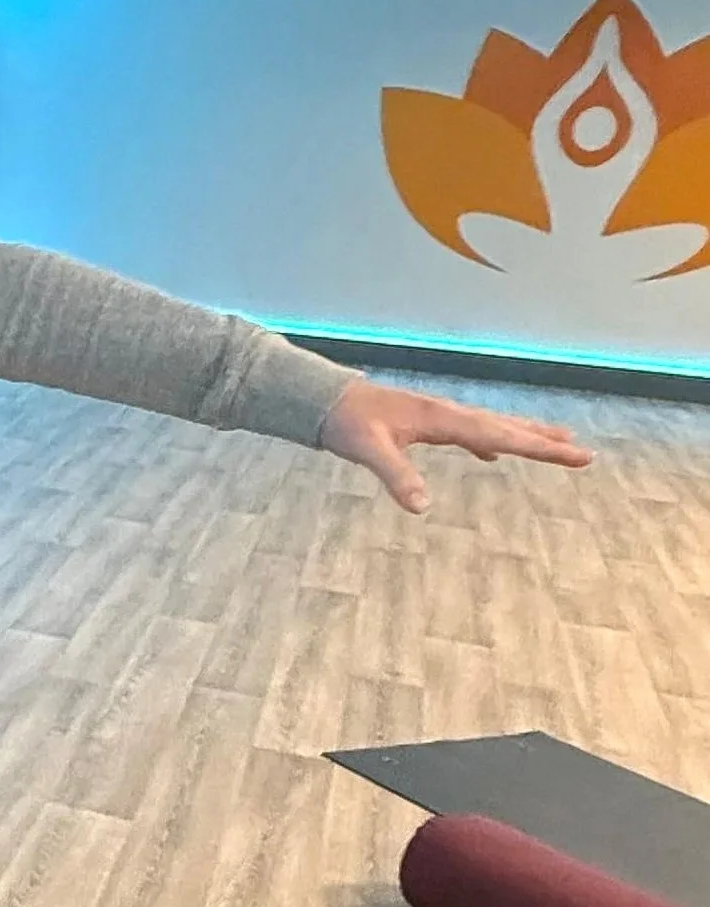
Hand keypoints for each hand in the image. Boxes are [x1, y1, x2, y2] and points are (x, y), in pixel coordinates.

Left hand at [318, 378, 593, 513]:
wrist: (324, 399)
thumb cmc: (346, 423)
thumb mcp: (368, 450)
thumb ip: (396, 476)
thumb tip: (422, 507)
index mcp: (442, 420)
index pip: (501, 437)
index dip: (540, 448)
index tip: (576, 454)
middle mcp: (447, 414)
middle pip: (506, 428)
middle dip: (545, 442)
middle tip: (583, 454)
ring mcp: (438, 416)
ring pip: (491, 427)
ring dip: (523, 437)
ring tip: (556, 444)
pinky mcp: (425, 423)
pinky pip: (468, 432)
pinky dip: (488, 441)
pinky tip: (492, 454)